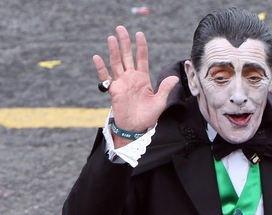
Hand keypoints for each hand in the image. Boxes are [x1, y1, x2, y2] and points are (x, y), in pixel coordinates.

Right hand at [93, 26, 178, 147]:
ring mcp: (122, 83)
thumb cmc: (149, 116)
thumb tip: (174, 77)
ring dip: (113, 51)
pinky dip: (101, 68)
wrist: (136, 128)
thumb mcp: (160, 102)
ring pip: (116, 63)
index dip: (140, 46)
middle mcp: (131, 78)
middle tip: (120, 28)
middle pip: (127, 56)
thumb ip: (165, 89)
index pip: (142, 58)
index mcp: (143, 79)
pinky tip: (97, 57)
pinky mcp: (113, 91)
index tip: (139, 33)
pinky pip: (106, 77)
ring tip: (111, 38)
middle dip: (124, 43)